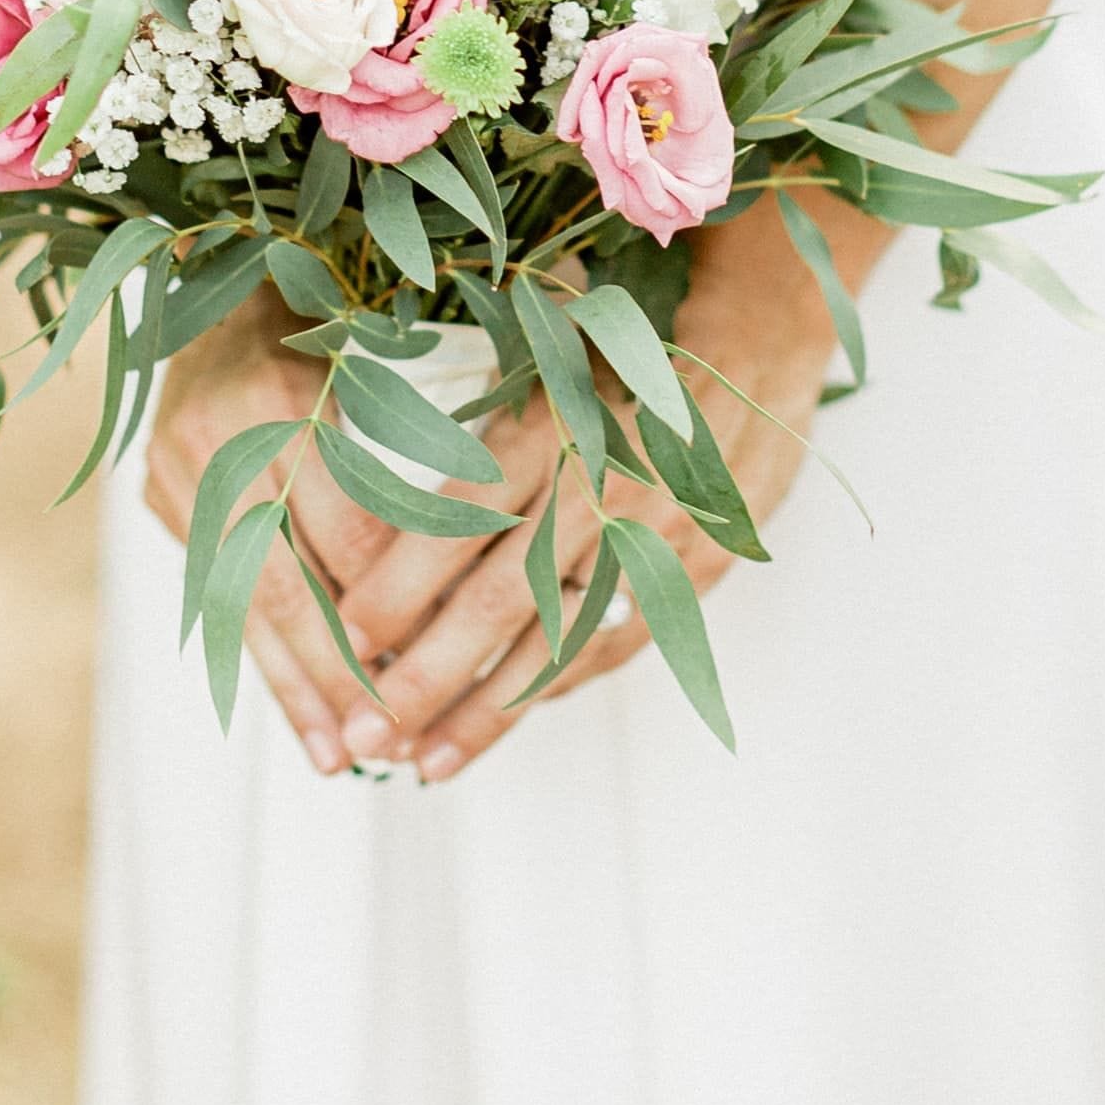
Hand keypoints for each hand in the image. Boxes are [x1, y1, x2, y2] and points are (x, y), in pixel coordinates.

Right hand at [141, 287, 403, 774]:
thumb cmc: (327, 325)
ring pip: (247, 604)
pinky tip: (303, 720)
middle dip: (342, 667)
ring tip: (342, 757)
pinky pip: (219, 599)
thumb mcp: (376, 369)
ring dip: (297, 687)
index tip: (446, 658)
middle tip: (393, 734)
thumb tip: (470, 569)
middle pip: (287, 578)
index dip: (396, 599)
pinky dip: (265, 662)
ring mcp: (176, 472)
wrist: (216, 284)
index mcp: (278, 393)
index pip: (349, 526)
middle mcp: (214, 437)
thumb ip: (406, 461)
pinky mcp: (162, 499)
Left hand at [328, 203, 840, 783]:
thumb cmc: (623, 351)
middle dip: (427, 676)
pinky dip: (559, 685)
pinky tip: (507, 722)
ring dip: (489, 709)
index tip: (346, 631)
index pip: (461, 521)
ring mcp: (654, 537)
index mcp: (553, 426)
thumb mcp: (543, 370)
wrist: (757, 342)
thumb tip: (382, 519)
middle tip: (368, 734)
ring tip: (426, 762)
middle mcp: (600, 486)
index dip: (400, 584)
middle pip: (502, 600)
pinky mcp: (694, 569)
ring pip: (560, 640)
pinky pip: (616, 642)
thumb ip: (480, 444)